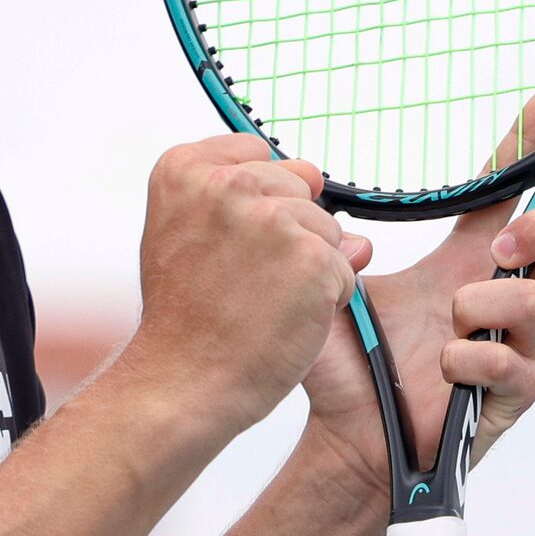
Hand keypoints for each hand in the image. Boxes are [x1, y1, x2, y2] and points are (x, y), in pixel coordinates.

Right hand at [122, 136, 372, 435]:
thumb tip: (350, 227)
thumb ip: (252, 207)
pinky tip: (284, 318)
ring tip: (260, 301)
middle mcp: (228, 184)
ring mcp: (273, 220)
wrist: (183, 380)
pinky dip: (326, 298)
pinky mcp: (312, 258)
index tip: (226, 242)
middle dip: (287, 231)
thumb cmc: (184, 318)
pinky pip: (345, 268)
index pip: (259, 155)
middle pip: (299, 186)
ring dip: (308, 266)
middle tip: (242, 280)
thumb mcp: (187, 238)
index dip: (257, 202)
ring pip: (327, 228)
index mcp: (185, 169)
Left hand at [295, 91, 534, 508]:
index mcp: (464, 267)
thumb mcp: (333, 289)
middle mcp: (498, 300)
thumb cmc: (348, 369)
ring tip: (444, 328)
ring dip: (482, 306)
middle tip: (500, 243)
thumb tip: (320, 195)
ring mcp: (514, 347)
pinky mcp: (514, 394)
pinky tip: (443, 369)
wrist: (346, 443)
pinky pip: (517, 361)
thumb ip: (332, 243)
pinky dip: (473, 359)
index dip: (528, 145)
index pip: (507, 196)